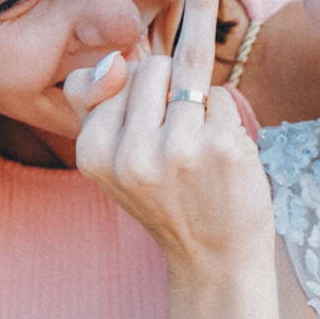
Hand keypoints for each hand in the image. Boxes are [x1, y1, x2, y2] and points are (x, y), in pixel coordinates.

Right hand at [66, 0, 275, 271]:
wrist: (213, 260)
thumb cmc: (166, 199)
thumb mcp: (112, 160)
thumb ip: (97, 102)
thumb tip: (118, 58)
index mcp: (93, 152)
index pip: (115, 72)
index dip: (138, 84)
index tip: (150, 111)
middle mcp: (131, 152)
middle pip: (154, 65)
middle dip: (171, 88)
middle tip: (177, 139)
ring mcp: (179, 150)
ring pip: (191, 73)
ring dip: (201, 102)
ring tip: (198, 147)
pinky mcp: (222, 148)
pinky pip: (223, 96)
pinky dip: (226, 119)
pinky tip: (220, 158)